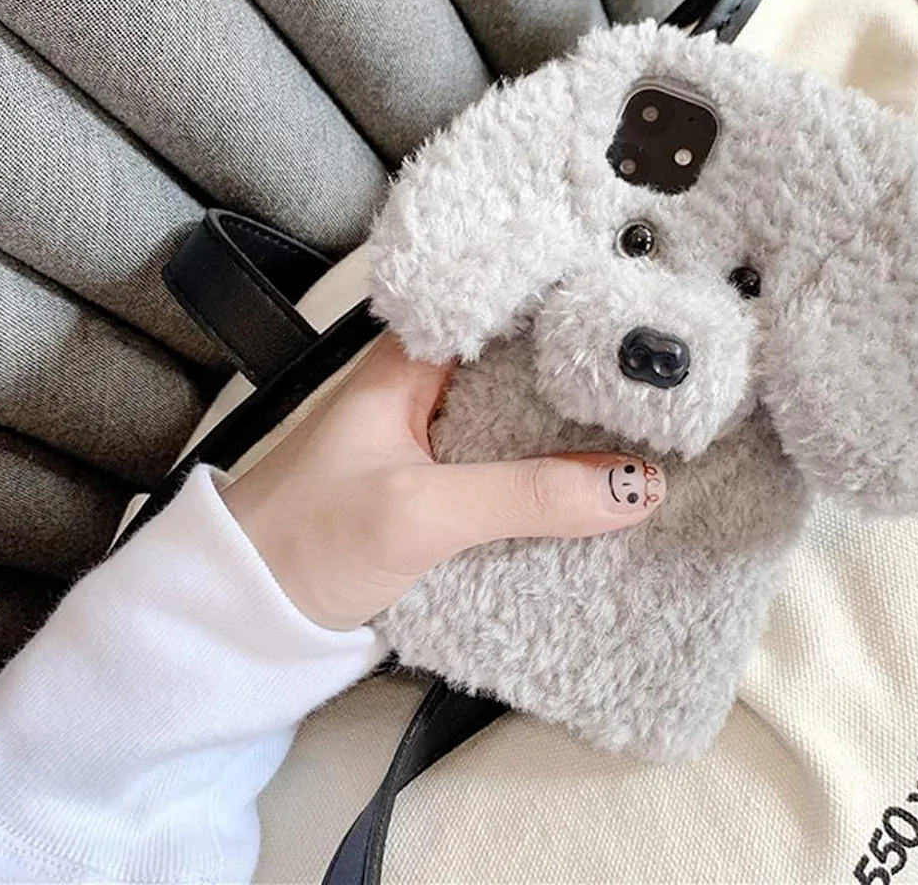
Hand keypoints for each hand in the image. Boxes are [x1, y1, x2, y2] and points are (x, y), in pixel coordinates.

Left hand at [222, 332, 665, 629]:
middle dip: (592, 369)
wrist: (240, 615)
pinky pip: (518, 469)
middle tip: (677, 369)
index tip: (645, 305)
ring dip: (581, 426)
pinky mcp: (447, 490)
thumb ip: (525, 495)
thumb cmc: (308, 538)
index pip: (506, 306)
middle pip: (527, 364)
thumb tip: (639, 485)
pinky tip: (612, 478)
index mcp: (415, 357)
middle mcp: (434, 386)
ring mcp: (442, 440)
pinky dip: (559, 474)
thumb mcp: (418, 511)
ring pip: (527, 418)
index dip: (573, 301)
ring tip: (666, 416)